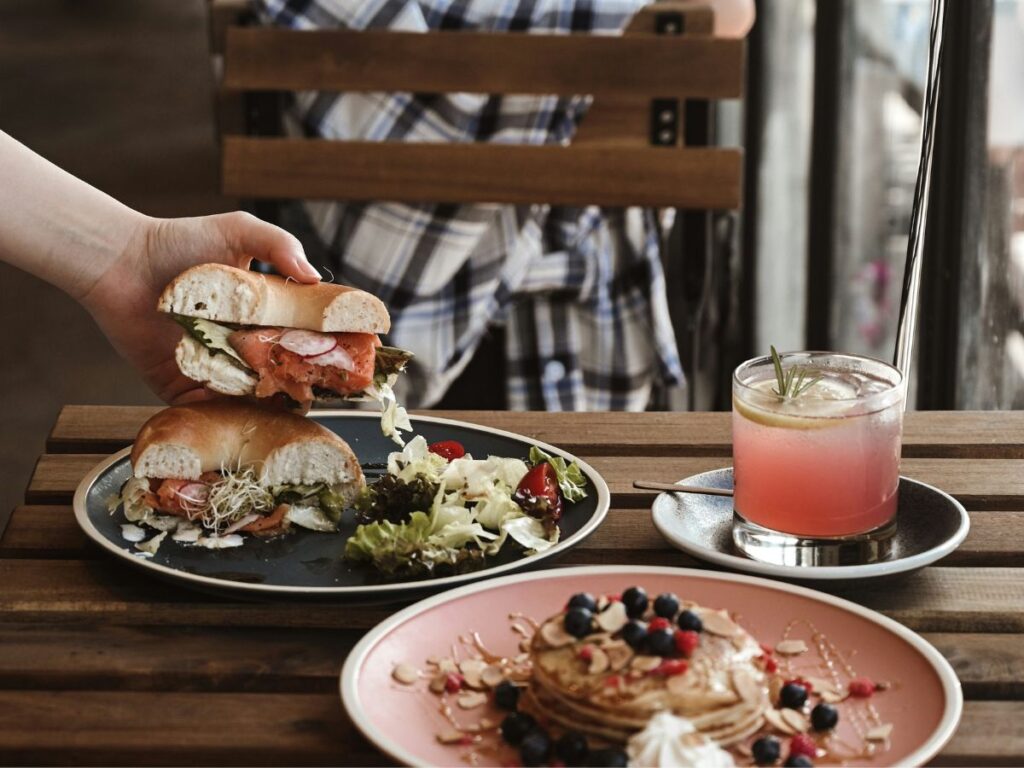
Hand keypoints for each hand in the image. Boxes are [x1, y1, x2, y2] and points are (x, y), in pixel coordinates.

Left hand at [80, 212, 321, 404]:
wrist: (121, 262)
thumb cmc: (178, 241)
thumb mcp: (238, 231)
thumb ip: (281, 245)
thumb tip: (315, 276)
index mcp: (260, 312)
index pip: (300, 335)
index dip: (324, 348)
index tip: (347, 358)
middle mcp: (239, 343)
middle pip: (278, 371)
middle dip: (298, 382)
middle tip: (316, 387)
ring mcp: (211, 366)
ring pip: (246, 395)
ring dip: (264, 403)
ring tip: (282, 406)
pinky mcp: (179, 385)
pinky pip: (205, 409)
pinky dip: (221, 414)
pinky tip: (239, 412)